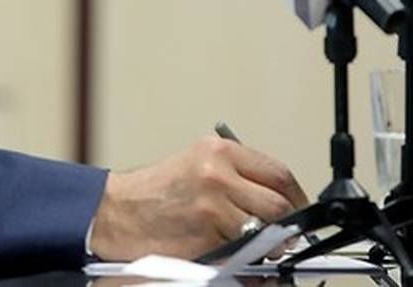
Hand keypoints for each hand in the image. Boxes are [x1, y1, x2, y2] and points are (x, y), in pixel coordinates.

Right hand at [88, 135, 307, 261]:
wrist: (115, 212)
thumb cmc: (155, 192)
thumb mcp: (198, 166)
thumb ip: (237, 177)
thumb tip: (278, 202)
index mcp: (219, 151)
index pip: (278, 173)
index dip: (296, 198)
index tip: (297, 212)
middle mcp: (218, 173)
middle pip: (278, 204)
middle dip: (286, 226)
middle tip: (282, 238)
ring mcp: (212, 206)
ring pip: (264, 232)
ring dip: (266, 247)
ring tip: (254, 250)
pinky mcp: (205, 236)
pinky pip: (241, 254)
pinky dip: (244, 262)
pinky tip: (232, 259)